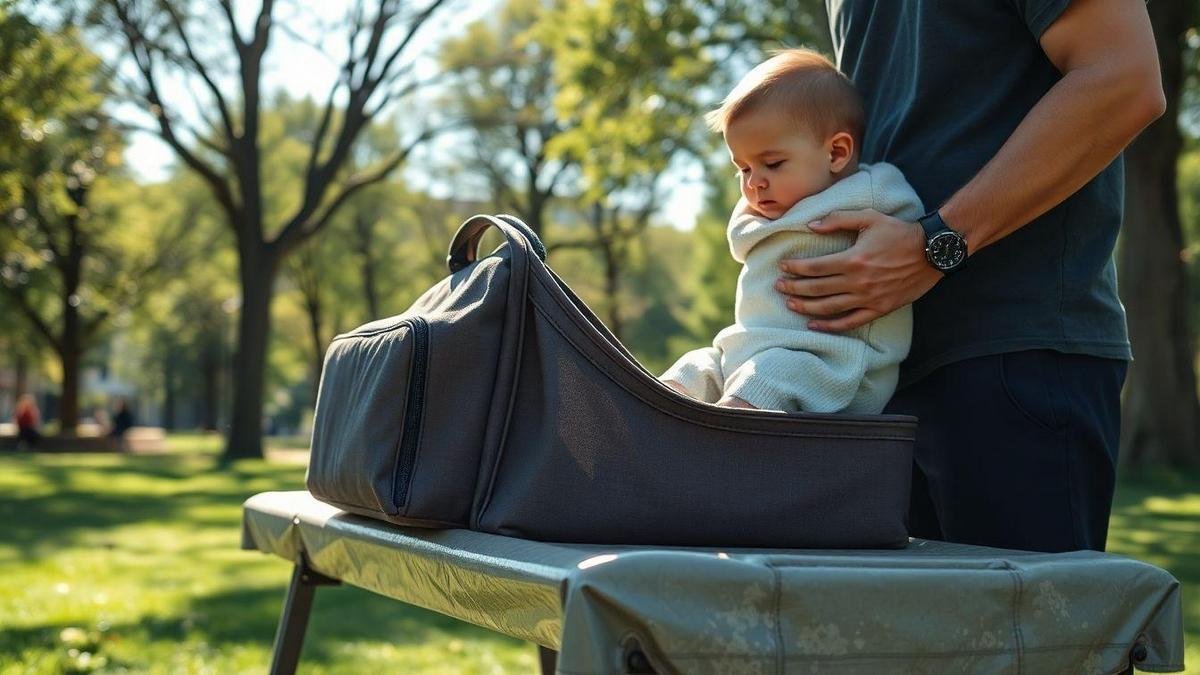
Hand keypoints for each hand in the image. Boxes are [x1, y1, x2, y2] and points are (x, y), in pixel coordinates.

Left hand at [775, 209, 942, 331]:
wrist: (932, 252)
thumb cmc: (899, 232)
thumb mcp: (869, 218)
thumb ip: (838, 220)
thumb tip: (810, 225)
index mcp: (853, 259)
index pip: (815, 267)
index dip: (795, 268)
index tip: (782, 267)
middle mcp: (858, 281)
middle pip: (817, 289)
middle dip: (794, 288)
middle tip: (778, 287)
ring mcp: (869, 298)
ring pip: (829, 308)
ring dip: (806, 308)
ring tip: (789, 305)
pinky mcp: (879, 309)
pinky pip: (851, 322)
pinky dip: (831, 326)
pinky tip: (814, 325)